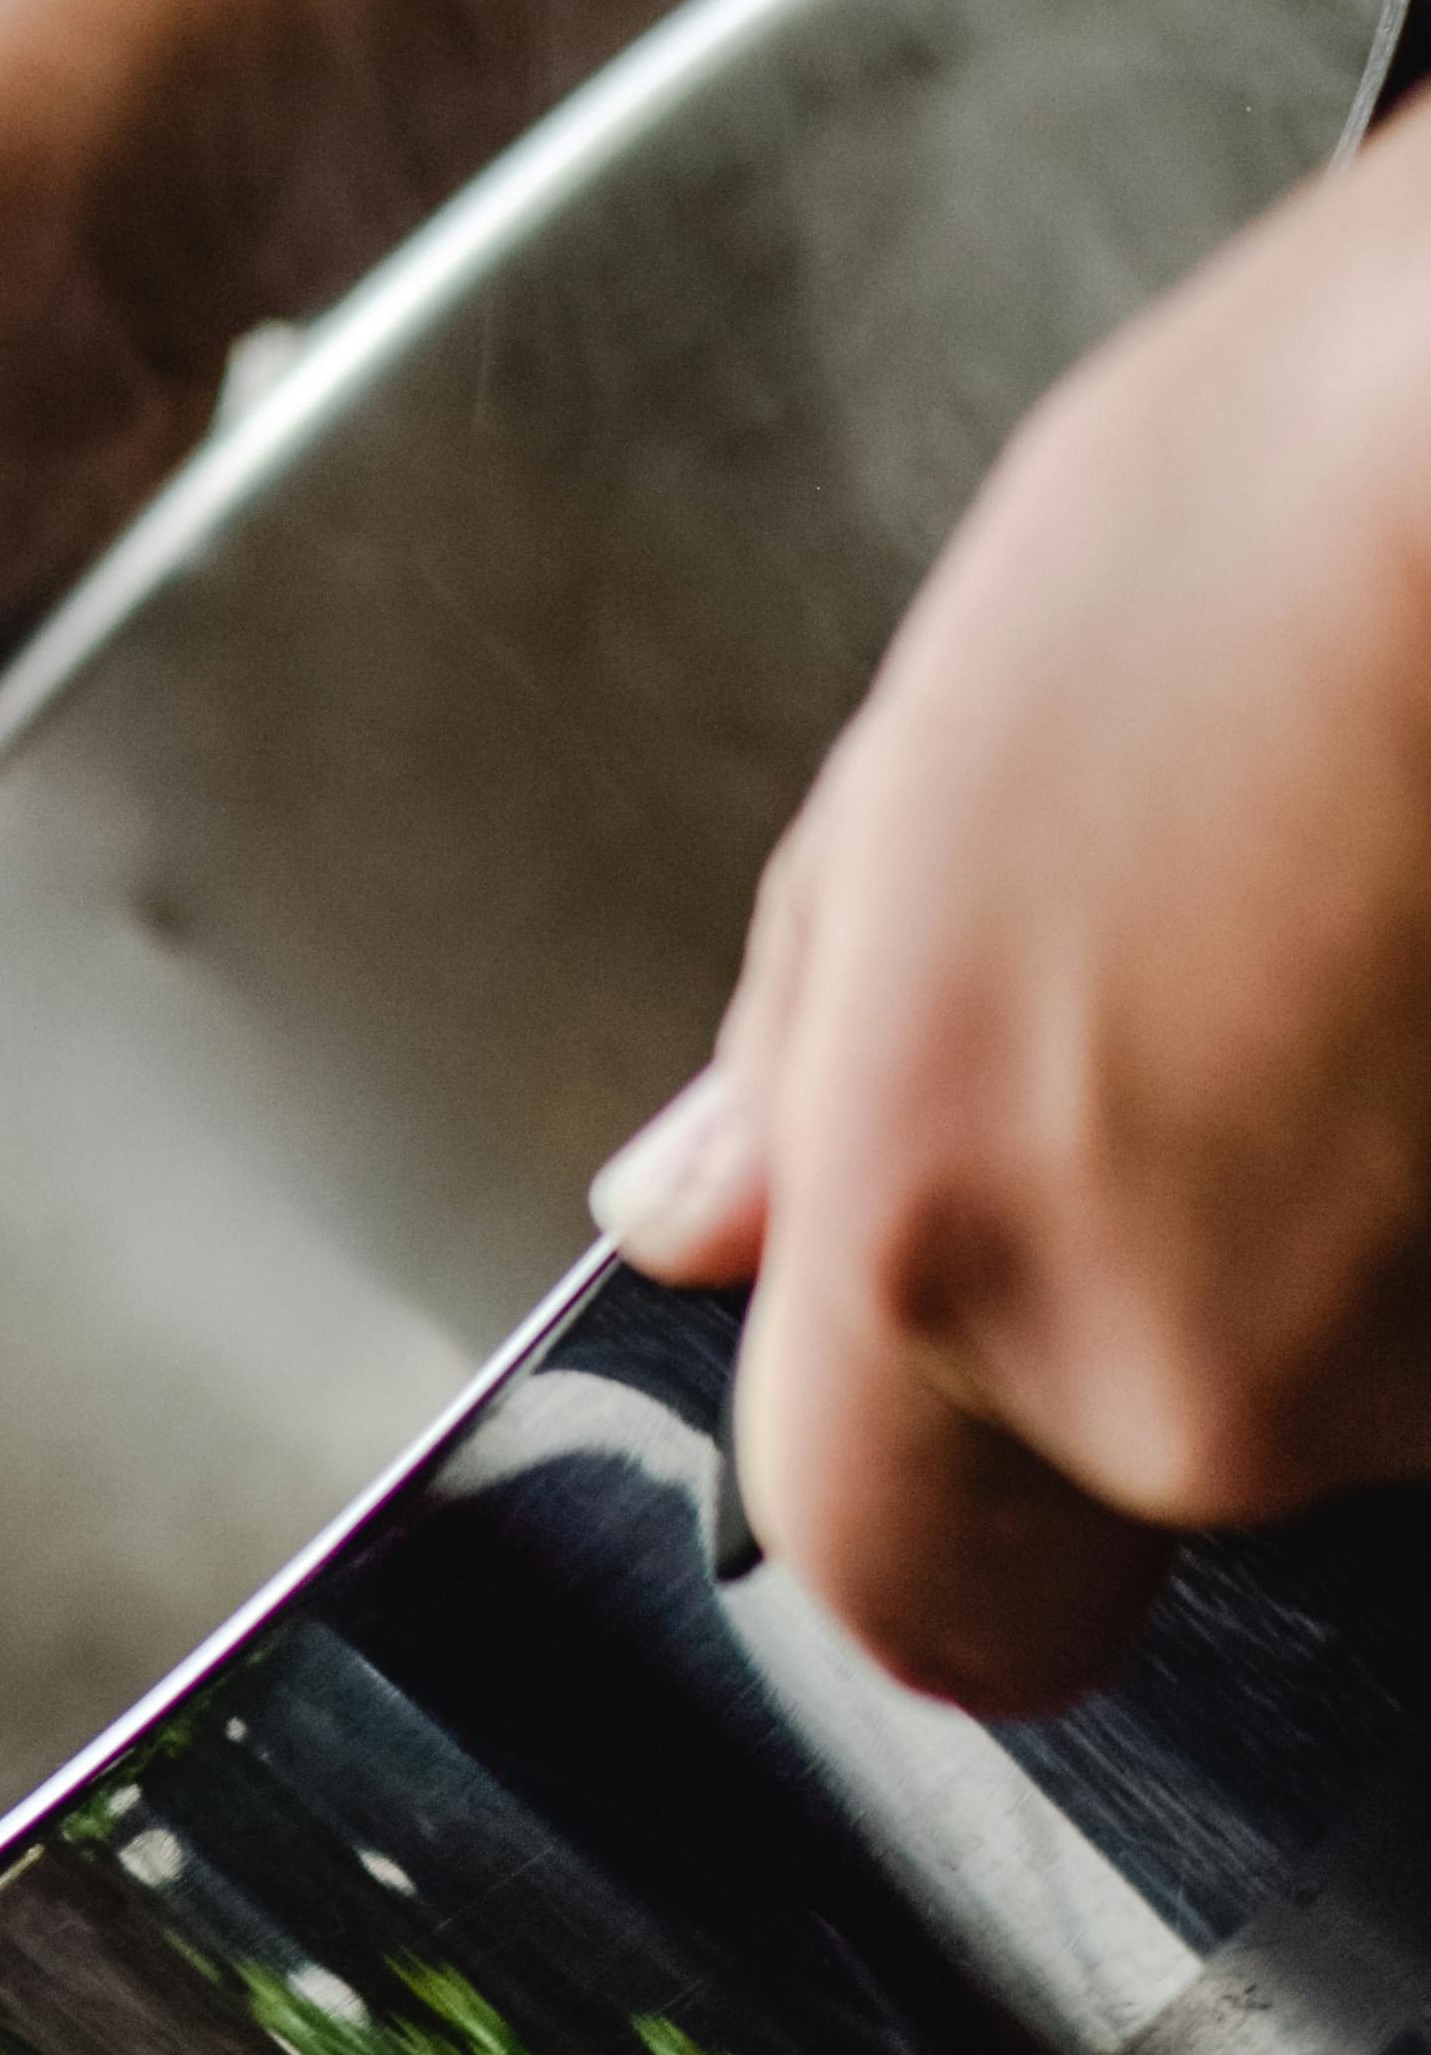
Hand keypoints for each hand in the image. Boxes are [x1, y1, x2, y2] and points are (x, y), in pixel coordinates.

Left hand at [592, 102, 1430, 1710]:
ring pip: (1383, 1372)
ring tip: (1412, 921)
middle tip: (1280, 984)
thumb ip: (803, 1043)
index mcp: (936, 1233)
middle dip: (1214, 1266)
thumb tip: (696, 1211)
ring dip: (1397, 1204)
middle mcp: (1192, 1374)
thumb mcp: (953, 726)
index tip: (983, 1359)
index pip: (887, 1576)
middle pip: (1171, 1444)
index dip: (944, 1483)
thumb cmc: (1333, 478)